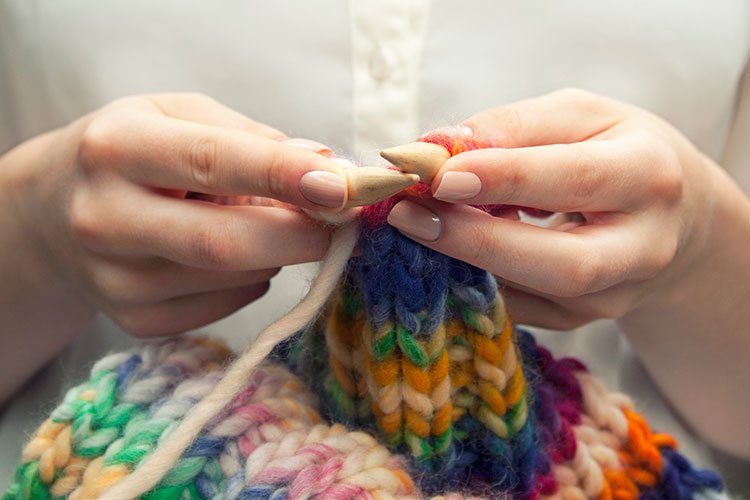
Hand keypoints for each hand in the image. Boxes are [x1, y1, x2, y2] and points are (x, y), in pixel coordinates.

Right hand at [4, 93, 346, 336]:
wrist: (55, 210)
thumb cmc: (136, 153)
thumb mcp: (180, 117)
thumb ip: (253, 138)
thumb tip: (328, 168)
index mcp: (118, 147)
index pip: (211, 161)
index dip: (283, 175)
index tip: (342, 186)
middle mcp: (105, 217)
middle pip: (223, 243)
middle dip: (299, 236)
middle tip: (334, 223)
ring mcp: (114, 280)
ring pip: (233, 279)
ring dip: (273, 253)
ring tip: (253, 222)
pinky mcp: (133, 320)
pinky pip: (224, 307)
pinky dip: (250, 280)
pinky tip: (227, 256)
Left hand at [387, 88, 726, 329]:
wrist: (671, 215)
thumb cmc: (616, 151)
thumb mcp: (578, 116)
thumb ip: (511, 126)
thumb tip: (437, 149)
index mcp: (648, 175)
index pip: (576, 179)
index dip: (505, 179)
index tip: (437, 174)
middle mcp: (643, 247)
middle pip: (563, 264)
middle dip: (476, 242)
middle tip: (408, 216)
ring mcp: (614, 295)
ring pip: (535, 296)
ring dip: (464, 262)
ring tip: (416, 224)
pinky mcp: (580, 319)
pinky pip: (517, 308)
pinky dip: (471, 279)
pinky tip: (443, 249)